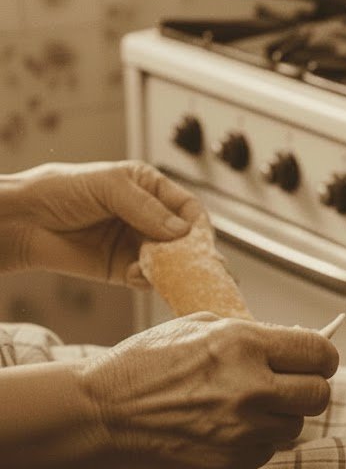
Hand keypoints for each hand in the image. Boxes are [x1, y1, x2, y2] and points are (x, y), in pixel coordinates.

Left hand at [6, 161, 200, 286]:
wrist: (21, 221)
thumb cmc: (61, 191)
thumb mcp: (109, 187)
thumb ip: (146, 208)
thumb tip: (182, 232)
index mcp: (150, 189)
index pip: (187, 207)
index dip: (197, 223)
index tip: (201, 239)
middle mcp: (148, 217)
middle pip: (183, 237)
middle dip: (191, 251)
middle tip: (198, 265)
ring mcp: (135, 244)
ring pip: (169, 261)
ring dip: (172, 269)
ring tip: (168, 274)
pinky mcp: (121, 270)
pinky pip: (147, 279)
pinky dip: (150, 280)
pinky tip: (139, 276)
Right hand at [80, 313, 338, 468]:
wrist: (105, 412)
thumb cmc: (150, 362)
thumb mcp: (205, 327)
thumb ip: (255, 335)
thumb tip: (294, 342)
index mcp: (246, 344)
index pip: (319, 353)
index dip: (324, 357)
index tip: (318, 360)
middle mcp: (250, 387)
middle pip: (319, 395)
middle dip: (310, 388)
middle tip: (292, 384)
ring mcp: (241, 428)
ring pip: (296, 426)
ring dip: (283, 416)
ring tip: (253, 405)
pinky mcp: (230, 460)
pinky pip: (268, 450)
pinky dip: (260, 439)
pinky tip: (233, 425)